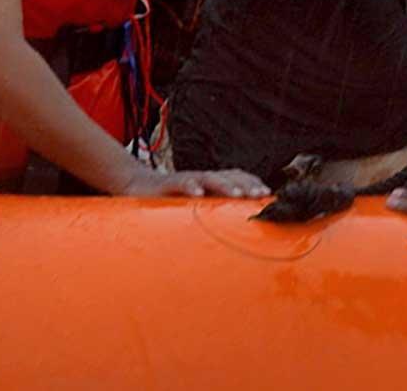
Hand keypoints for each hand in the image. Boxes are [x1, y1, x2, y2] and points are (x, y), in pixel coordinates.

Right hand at [117, 167, 269, 198]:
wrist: (137, 185)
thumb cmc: (171, 199)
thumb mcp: (195, 206)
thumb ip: (213, 211)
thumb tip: (235, 228)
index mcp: (211, 182)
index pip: (237, 178)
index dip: (253, 184)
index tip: (269, 195)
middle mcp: (202, 178)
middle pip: (229, 177)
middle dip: (247, 185)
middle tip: (261, 195)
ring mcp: (186, 179)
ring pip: (209, 178)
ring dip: (226, 185)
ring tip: (239, 195)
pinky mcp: (168, 184)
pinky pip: (181, 183)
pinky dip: (190, 186)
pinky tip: (198, 194)